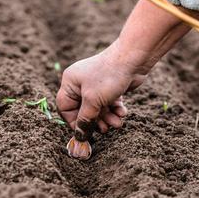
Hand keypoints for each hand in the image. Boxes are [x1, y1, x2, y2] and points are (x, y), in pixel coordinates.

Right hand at [57, 0, 198, 158]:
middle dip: (96, 121)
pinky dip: (115, 109)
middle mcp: (81, 83)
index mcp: (70, 82)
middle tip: (105, 129)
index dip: (73, 121)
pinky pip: (109, 103)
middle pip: (83, 110)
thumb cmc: (108, 77)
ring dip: (108, 118)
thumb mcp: (93, 101)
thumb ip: (85, 120)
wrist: (133, 60)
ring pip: (98, 108)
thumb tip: (79, 137)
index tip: (84, 132)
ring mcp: (96, 84)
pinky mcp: (110, 86)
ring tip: (117, 123)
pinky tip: (122, 112)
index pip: (65, 107)